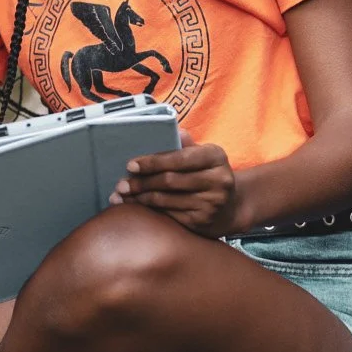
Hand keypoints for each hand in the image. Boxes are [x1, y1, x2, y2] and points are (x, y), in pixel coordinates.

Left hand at [108, 129, 243, 236]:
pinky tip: (136, 207)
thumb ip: (186, 144)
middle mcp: (219, 180)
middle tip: (121, 184)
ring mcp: (212, 203)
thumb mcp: (203, 155)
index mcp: (216, 157)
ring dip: (140, 198)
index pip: (179, 158)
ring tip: (122, 195)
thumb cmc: (207, 175)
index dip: (153, 162)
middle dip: (141, 183)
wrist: (230, 207)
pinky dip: (150, 211)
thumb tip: (174, 130)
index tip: (130, 165)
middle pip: (170, 181)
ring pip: (166, 200)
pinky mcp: (203, 222)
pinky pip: (169, 215)